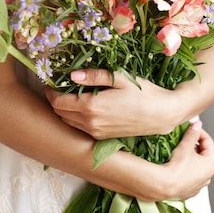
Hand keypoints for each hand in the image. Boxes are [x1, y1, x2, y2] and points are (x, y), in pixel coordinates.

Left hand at [44, 68, 182, 138]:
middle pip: (60, 113)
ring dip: (63, 110)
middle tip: (57, 86)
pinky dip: (74, 118)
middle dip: (55, 100)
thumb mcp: (119, 78)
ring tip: (69, 94)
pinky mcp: (102, 137)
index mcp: (92, 106)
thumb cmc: (143, 92)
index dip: (51, 91)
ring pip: (68, 122)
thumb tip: (72, 75)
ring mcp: (96, 132)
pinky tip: (81, 106)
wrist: (162, 114)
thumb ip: (94, 76)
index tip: (50, 80)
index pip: (59, 102)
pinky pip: (79, 128)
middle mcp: (91, 123)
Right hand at [162, 121, 213, 200]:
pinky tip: (177, 163)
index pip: (209, 142)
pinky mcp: (190, 190)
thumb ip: (192, 133)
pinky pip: (190, 175)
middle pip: (203, 154)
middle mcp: (208, 176)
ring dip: (190, 156)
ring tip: (180, 150)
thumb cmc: (177, 166)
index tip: (191, 128)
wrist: (165, 186)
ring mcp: (199, 185)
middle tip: (184, 138)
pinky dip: (186, 167)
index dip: (199, 132)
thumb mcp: (185, 146)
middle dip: (194, 144)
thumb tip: (197, 124)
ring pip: (196, 165)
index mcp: (211, 165)